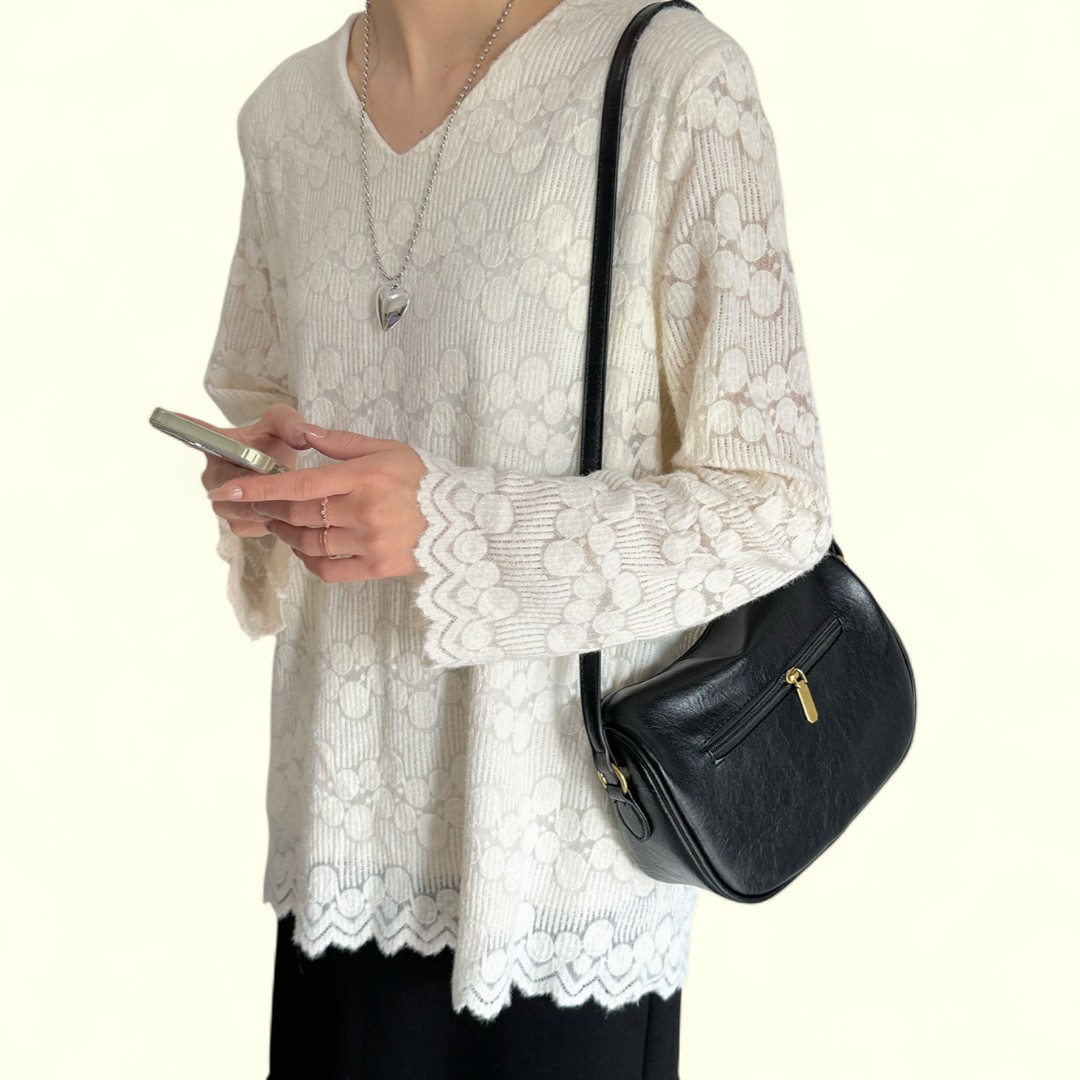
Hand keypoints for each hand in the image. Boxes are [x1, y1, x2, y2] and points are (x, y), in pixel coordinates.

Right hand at [187, 404, 318, 537]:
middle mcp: (212, 475)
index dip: (184, 427)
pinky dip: (273, 519)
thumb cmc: (274, 444)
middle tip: (284, 478)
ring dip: (269, 503)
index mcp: (216, 444)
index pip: (195, 435)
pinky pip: (254, 525)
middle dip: (261, 485)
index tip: (171, 416)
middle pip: (231, 487)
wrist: (281, 471)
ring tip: (287, 492)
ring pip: (245, 509)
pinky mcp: (235, 523)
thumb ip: (291, 423)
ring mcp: (220, 503)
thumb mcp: (282, 425)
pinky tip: (283, 506)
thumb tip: (303, 436)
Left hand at [205, 429, 429, 581]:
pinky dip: (309, 559)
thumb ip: (342, 442)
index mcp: (364, 478)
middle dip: (267, 510)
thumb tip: (303, 431)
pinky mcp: (375, 567)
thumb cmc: (425, 481)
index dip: (261, 487)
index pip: (300, 484)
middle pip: (297, 516)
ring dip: (285, 534)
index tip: (229, 489)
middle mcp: (363, 511)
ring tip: (278, 524)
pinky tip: (305, 548)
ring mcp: (369, 542)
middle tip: (254, 504)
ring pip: (308, 543)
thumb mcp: (388, 449)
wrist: (462, 521)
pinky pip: (328, 569)